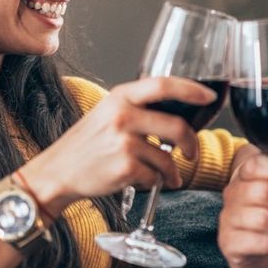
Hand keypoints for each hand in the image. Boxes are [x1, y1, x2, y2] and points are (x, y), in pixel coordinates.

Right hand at [23, 77, 212, 214]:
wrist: (57, 172)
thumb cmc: (87, 144)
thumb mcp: (108, 114)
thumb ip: (138, 108)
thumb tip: (177, 114)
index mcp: (120, 96)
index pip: (163, 85)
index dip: (191, 90)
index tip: (209, 97)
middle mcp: (122, 115)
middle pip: (175, 125)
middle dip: (191, 143)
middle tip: (191, 153)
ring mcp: (123, 141)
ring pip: (167, 157)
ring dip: (170, 171)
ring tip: (163, 176)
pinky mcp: (125, 166)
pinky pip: (155, 176)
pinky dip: (154, 182)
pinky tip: (141, 181)